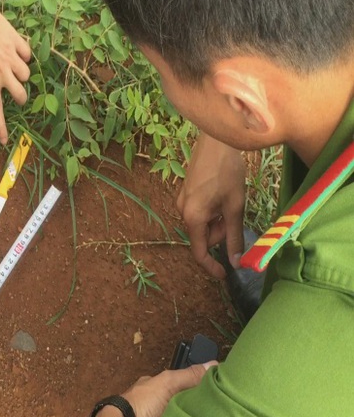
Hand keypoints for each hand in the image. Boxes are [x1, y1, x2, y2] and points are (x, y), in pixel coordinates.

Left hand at [0, 3, 30, 144]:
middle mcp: (4, 73)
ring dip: (21, 74)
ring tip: (13, 67)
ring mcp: (12, 59)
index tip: (4, 140)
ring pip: (26, 75)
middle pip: (21, 94)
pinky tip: (16, 51)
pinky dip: (23, 54)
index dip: (1, 127)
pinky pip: (27, 54)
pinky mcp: (18, 44)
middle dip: (21, 96)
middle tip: (16, 91)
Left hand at [69, 363, 214, 416]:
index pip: (179, 381)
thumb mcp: (167, 383)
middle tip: (214, 409)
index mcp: (154, 385)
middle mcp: (154, 400)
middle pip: (180, 400)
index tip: (212, 390)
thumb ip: (187, 375)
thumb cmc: (142, 402)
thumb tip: (212, 364)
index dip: (194, 384)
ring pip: (178, 416)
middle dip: (194, 404)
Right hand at [177, 134, 245, 278]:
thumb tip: (236, 262)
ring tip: (230, 201)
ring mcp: (181, 201)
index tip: (224, 275)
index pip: (199, 251)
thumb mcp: (235, 207)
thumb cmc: (227, 173)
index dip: (211, 265)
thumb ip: (234, 237)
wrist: (216, 141)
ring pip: (202, 224)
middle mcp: (181, 211)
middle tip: (235, 216)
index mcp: (192, 217)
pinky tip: (222, 194)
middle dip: (220, 232)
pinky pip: (199, 212)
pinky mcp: (185, 193)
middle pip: (203, 236)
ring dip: (217, 220)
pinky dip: (212, 211)